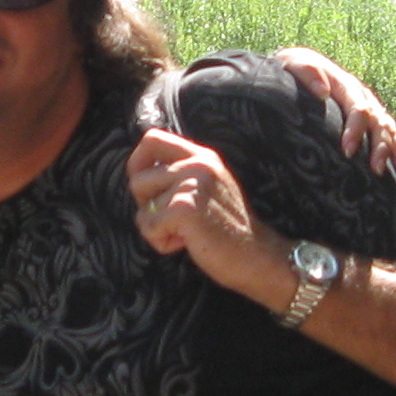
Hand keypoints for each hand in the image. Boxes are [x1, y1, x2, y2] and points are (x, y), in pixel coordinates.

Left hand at [127, 127, 292, 307]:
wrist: (258, 257)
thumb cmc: (229, 231)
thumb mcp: (209, 189)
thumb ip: (182, 175)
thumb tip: (139, 175)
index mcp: (202, 157)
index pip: (152, 138)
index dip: (137, 163)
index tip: (148, 189)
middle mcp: (197, 164)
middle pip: (137, 177)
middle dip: (146, 205)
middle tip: (174, 220)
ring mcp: (191, 185)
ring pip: (141, 206)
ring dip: (156, 227)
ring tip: (185, 233)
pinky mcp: (184, 209)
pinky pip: (148, 226)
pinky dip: (161, 243)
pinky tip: (186, 243)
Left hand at [274, 47, 395, 177]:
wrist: (305, 68)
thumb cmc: (295, 70)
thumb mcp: (295, 65)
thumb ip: (308, 73)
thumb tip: (322, 91)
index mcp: (349, 89)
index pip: (358, 110)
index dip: (355, 131)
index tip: (347, 151)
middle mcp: (366, 100)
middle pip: (380, 125)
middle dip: (381, 149)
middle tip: (376, 170)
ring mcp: (374, 112)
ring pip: (393, 134)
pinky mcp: (376, 123)